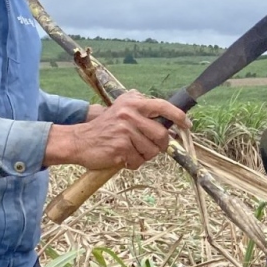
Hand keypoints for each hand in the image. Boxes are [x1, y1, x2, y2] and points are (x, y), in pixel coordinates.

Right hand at [44, 90, 190, 170]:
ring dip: (144, 155)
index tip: (187, 125)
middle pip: (162, 135)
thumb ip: (142, 109)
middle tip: (147, 146)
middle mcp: (129, 114)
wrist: (79, 141)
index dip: (178, 117)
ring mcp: (125, 131)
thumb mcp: (121, 108)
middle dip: (159, 145)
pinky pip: (139, 161)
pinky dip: (133, 163)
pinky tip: (122, 157)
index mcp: (133, 103)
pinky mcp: (121, 148)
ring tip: (130, 150)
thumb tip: (170, 118)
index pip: (163, 106)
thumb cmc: (105, 128)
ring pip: (152, 151)